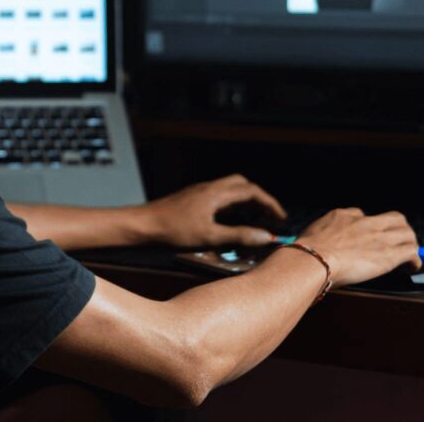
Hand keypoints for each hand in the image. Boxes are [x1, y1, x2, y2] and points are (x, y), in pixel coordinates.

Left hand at [144, 174, 286, 247]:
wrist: (143, 224)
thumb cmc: (173, 230)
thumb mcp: (210, 236)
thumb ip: (239, 236)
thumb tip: (265, 237)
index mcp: (217, 193)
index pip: (252, 191)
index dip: (270, 203)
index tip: (280, 218)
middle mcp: (210, 188)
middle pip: (243, 186)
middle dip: (259, 200)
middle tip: (268, 219)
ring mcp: (201, 192)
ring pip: (230, 191)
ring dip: (245, 205)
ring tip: (252, 224)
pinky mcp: (193, 200)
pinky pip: (219, 198)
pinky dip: (231, 209)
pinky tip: (230, 225)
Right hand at [298, 208, 421, 286]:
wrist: (313, 259)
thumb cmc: (308, 251)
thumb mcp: (314, 231)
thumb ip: (327, 229)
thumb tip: (330, 233)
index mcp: (346, 216)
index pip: (366, 216)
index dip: (372, 227)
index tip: (371, 238)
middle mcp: (366, 223)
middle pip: (396, 219)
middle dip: (400, 231)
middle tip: (399, 244)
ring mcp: (379, 238)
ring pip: (408, 233)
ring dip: (410, 245)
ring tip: (408, 257)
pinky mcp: (388, 255)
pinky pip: (412, 252)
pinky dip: (414, 260)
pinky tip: (411, 267)